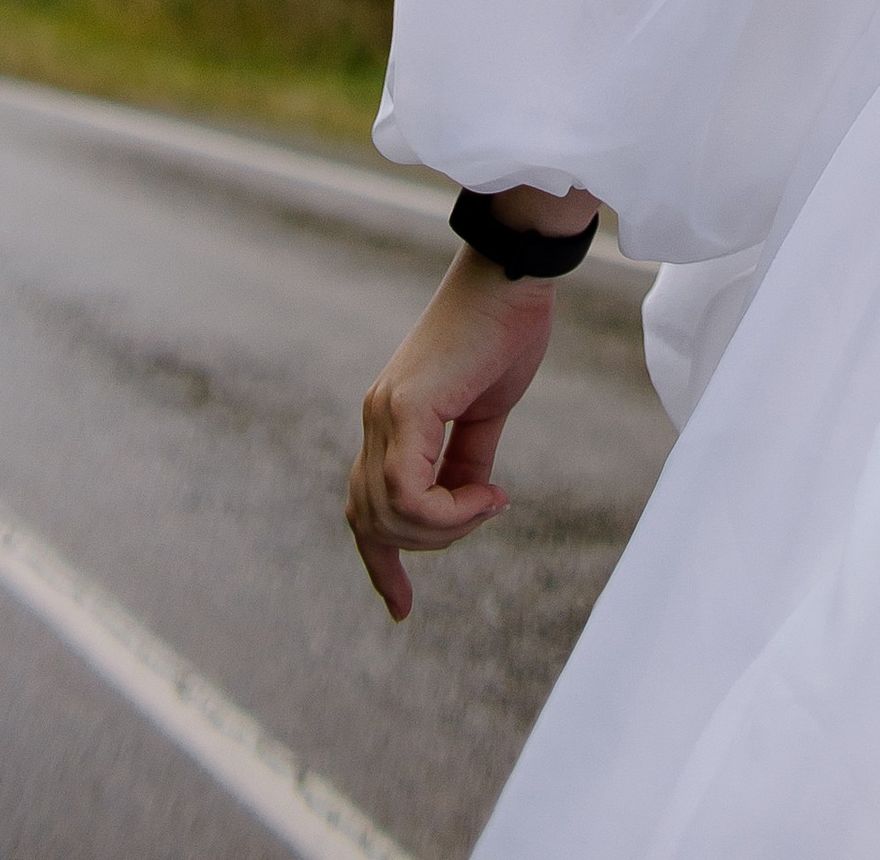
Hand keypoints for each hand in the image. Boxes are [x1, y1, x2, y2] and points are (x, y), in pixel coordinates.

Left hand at [346, 249, 557, 621]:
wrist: (513, 273)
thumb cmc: (505, 329)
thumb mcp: (486, 409)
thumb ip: (468, 458)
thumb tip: (469, 503)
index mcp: (391, 419)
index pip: (366, 507)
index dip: (381, 563)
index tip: (401, 607)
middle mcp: (376, 418)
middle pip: (372, 521)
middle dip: (423, 546)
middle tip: (479, 517)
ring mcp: (384, 412)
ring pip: (388, 513)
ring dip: (441, 529)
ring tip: (488, 502)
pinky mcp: (405, 407)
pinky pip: (409, 490)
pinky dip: (448, 510)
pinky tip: (487, 495)